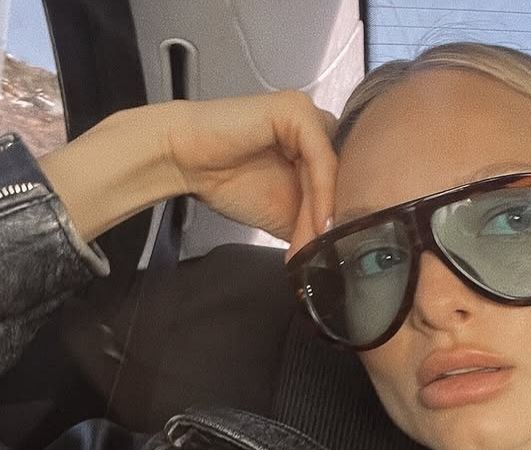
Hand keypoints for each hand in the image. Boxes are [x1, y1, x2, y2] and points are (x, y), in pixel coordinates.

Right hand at [164, 91, 338, 247]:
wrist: (186, 162)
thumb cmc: (229, 181)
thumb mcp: (286, 215)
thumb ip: (313, 224)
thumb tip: (339, 248)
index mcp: (317, 148)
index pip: (343, 186)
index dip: (339, 222)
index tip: (331, 256)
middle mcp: (317, 128)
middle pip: (342, 180)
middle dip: (332, 222)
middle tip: (322, 256)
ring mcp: (308, 116)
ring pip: (334, 172)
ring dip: (325, 214)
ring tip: (314, 244)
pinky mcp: (296, 111)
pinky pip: (321, 158)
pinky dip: (321, 193)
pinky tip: (317, 220)